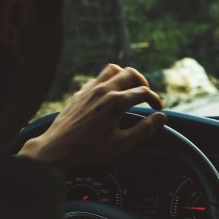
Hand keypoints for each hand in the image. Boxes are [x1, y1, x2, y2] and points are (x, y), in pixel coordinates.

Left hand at [19, 64, 166, 170]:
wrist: (58, 148)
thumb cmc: (89, 149)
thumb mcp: (122, 144)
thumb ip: (145, 129)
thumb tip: (161, 118)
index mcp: (116, 102)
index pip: (143, 92)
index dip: (155, 100)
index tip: (158, 109)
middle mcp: (103, 90)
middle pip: (130, 74)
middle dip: (143, 83)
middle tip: (146, 96)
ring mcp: (90, 89)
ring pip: (113, 70)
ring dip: (125, 77)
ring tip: (130, 89)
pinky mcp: (80, 93)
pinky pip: (98, 78)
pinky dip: (109, 82)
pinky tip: (110, 95)